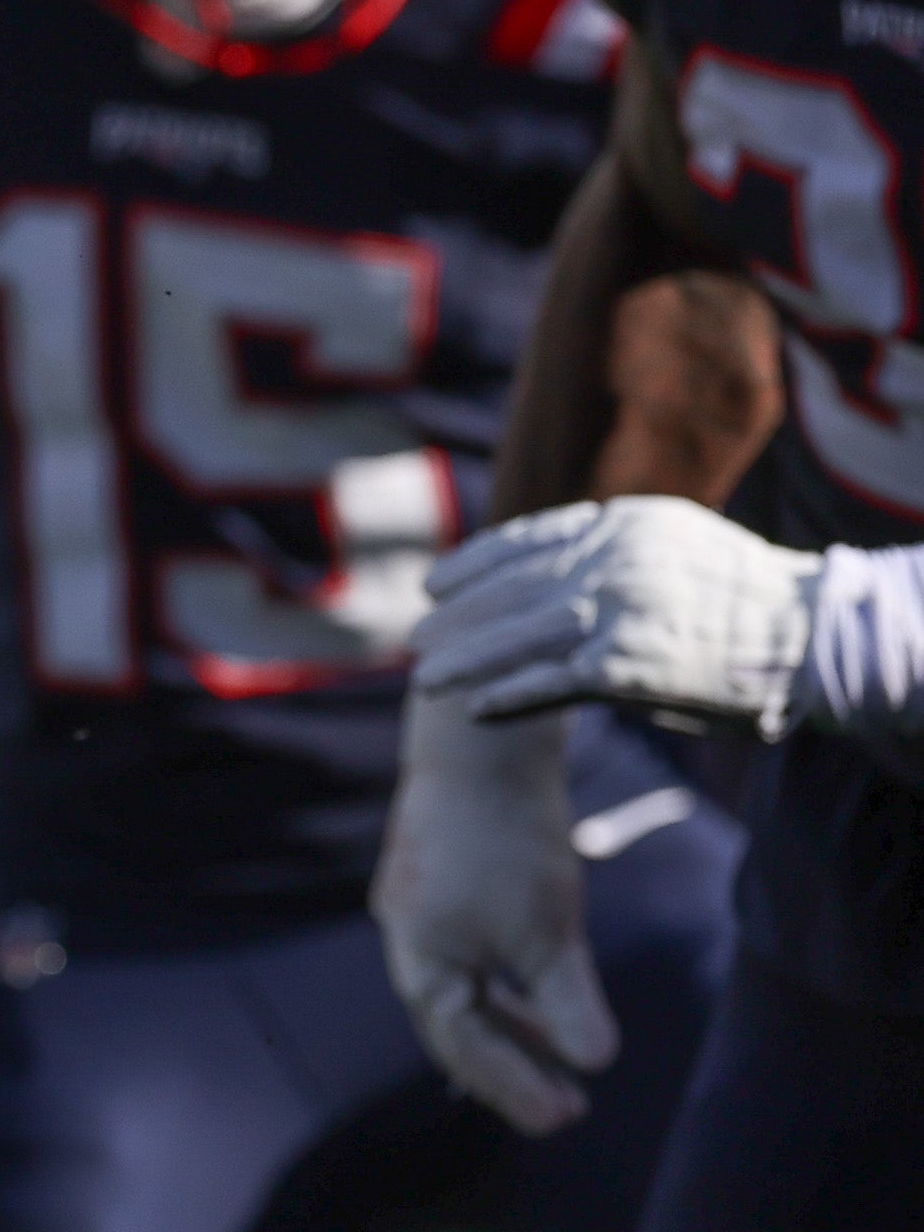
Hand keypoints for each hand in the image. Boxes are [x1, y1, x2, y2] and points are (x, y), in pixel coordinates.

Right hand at [372, 694, 614, 1134]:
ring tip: (559, 1051)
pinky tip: (539, 981)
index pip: (464, 1048)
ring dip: (511, 1025)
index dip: (515, 1090)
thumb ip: (567, 1001)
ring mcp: (420, 907)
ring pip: (463, 988)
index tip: (567, 1119)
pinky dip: (504, 982)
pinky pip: (468, 954)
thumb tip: (595, 1064)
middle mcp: (409, 939)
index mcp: (422, 961)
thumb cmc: (508, 839)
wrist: (478, 739)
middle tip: (567, 1105)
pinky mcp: (439, 877)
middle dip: (510, 1067)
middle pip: (455, 1025)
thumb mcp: (550, 930)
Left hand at [413, 496, 821, 735]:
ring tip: (426, 679)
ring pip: (518, 637)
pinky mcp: (628, 665)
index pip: (527, 539)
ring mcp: (617, 610)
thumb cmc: (748, 598)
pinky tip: (474, 709)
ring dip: (466, 661)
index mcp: (621, 522)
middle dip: (461, 617)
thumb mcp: (674, 545)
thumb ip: (614, 554)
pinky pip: (550, 682)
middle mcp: (612, 558)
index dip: (476, 564)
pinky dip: (507, 696)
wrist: (815, 634)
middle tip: (417, 637)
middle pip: (513, 589)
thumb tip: (551, 576)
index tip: (437, 583)